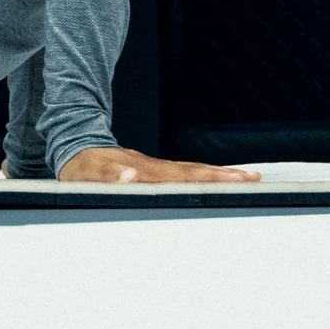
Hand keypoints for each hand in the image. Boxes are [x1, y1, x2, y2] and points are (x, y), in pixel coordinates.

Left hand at [56, 146, 258, 183]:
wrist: (75, 146)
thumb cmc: (80, 168)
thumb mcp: (86, 175)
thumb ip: (108, 177)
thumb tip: (131, 176)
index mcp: (143, 172)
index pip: (181, 178)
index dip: (207, 180)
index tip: (233, 182)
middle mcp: (154, 168)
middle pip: (195, 173)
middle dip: (225, 177)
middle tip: (254, 180)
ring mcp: (157, 168)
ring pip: (194, 171)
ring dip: (221, 175)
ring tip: (247, 177)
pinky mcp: (155, 170)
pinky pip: (186, 172)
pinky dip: (206, 175)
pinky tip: (221, 178)